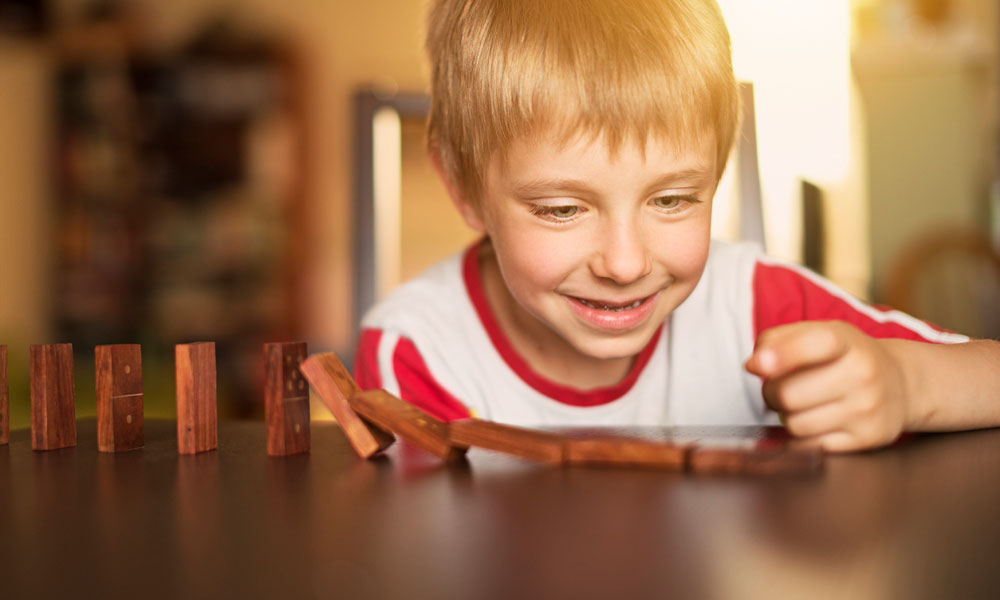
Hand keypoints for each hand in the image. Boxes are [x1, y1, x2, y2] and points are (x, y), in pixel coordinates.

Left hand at [744, 321, 910, 452]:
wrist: (901, 383)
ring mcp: (868, 408)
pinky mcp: (868, 438)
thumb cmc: (845, 356)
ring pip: (795, 424)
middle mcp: (863, 373)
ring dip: (787, 416)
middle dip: (773, 393)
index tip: (758, 365)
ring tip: (802, 404)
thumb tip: (753, 365)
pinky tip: (816, 421)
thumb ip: (777, 340)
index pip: (815, 343)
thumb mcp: (818, 333)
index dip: (782, 355)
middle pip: (788, 394)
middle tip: (782, 388)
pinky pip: (811, 446)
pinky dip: (803, 437)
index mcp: (847, 340)